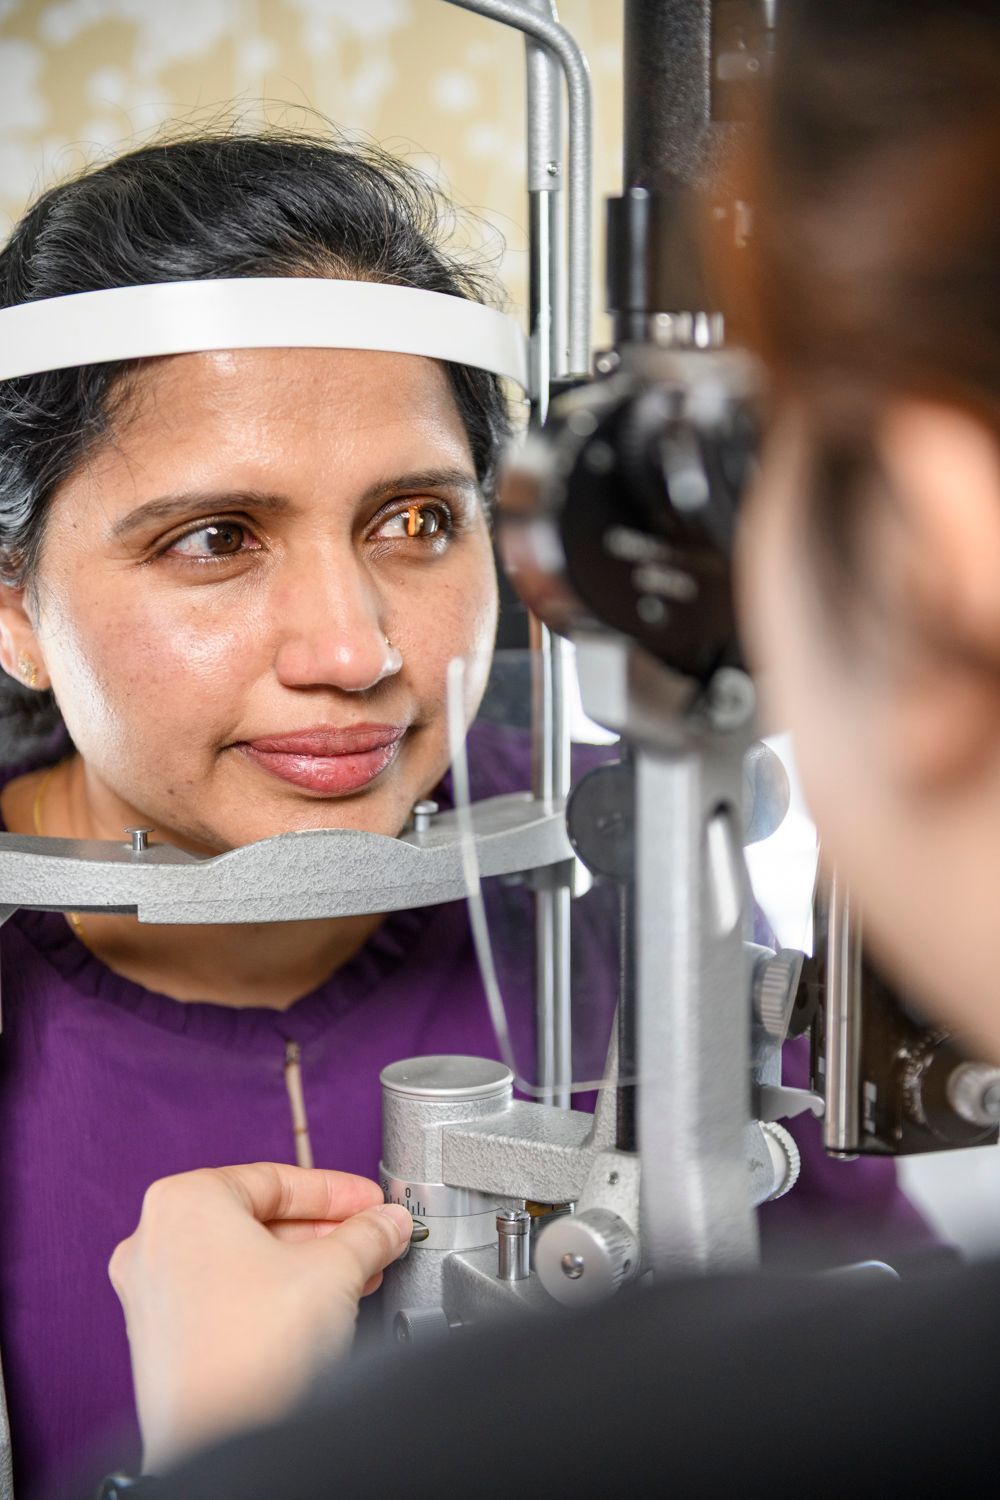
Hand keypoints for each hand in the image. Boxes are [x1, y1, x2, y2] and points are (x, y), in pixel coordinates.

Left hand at [109, 1162, 411, 1472]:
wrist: (225, 1443)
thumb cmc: (254, 1350)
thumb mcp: (335, 1269)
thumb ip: (367, 1234)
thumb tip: (386, 1223)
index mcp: (183, 1201)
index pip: (275, 1178)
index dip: (336, 1191)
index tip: (371, 1201)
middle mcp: (155, 1241)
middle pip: (259, 1219)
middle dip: (324, 1231)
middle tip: (370, 1237)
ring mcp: (154, 1295)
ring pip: (245, 1260)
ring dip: (306, 1265)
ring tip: (357, 1274)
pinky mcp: (164, 1342)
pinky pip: (228, 1297)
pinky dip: (275, 1295)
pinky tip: (321, 1309)